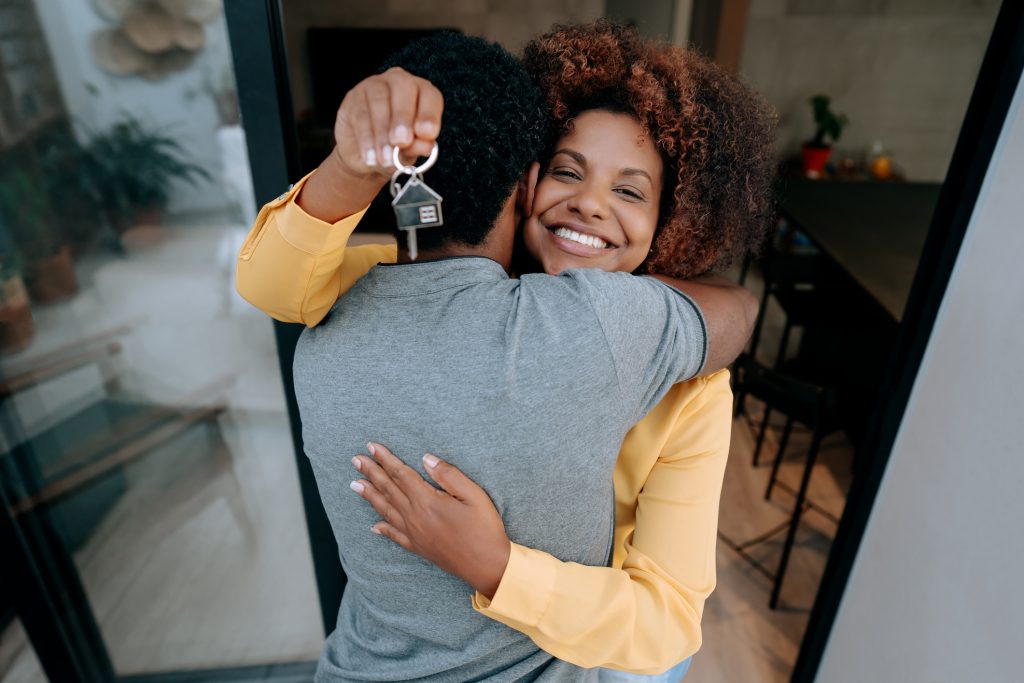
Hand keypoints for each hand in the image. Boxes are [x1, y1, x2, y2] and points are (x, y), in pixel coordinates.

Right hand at [333, 67, 443, 177]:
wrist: (367, 156)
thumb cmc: (396, 147)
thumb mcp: (411, 150)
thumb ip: (418, 146)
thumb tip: (426, 145)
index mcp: (422, 92)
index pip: (430, 95)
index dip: (429, 114)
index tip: (426, 134)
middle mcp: (399, 81)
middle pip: (403, 87)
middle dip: (403, 117)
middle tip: (402, 141)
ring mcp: (374, 85)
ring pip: (379, 101)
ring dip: (383, 133)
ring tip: (385, 158)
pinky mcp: (353, 97)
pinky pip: (360, 114)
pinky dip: (367, 138)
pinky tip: (370, 156)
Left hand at [350, 442, 510, 598]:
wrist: (487, 565)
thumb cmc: (484, 528)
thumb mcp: (473, 494)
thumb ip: (448, 475)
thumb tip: (426, 458)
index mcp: (427, 501)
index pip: (400, 474)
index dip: (385, 459)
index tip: (371, 446)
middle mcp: (415, 517)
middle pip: (388, 489)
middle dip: (371, 472)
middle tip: (355, 460)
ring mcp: (414, 534)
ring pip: (386, 510)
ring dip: (370, 495)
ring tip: (355, 484)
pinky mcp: (419, 547)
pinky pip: (395, 536)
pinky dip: (382, 529)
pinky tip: (373, 526)